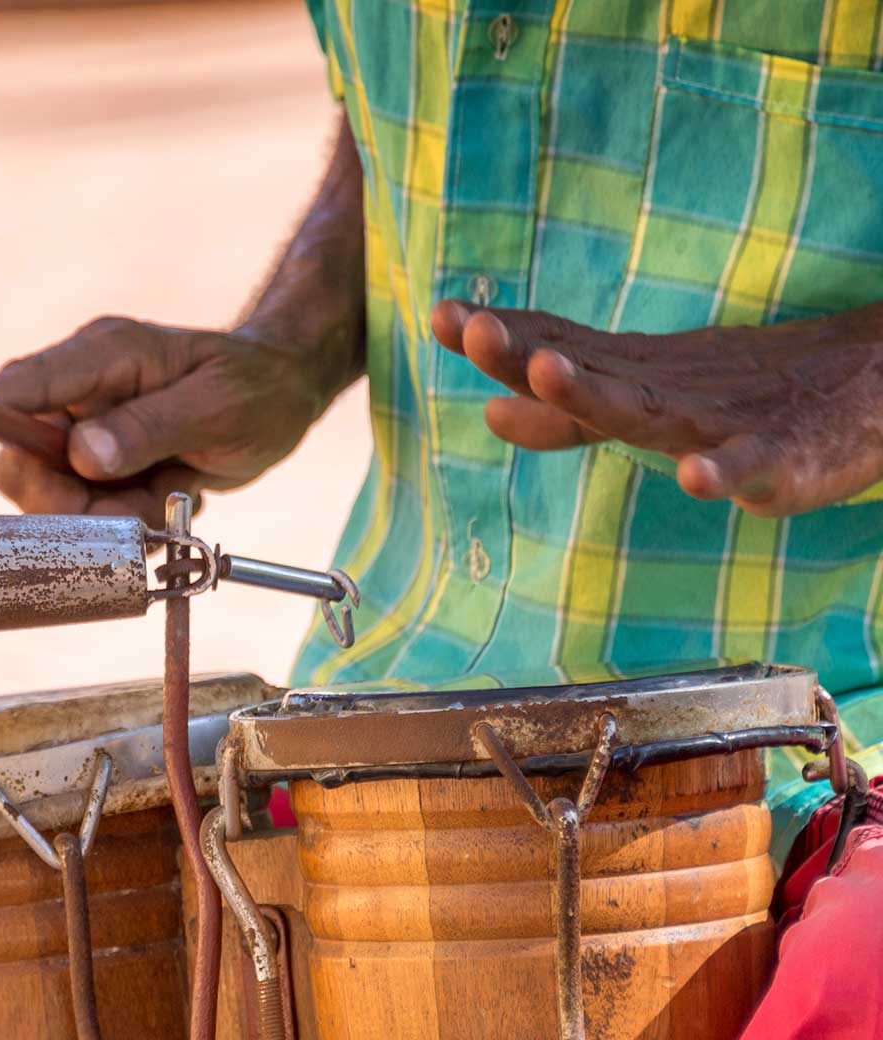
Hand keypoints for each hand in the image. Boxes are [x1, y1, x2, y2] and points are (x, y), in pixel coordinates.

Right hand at [0, 317, 327, 527]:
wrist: (280, 397)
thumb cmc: (253, 389)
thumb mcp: (215, 408)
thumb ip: (148, 429)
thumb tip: (82, 455)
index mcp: (102, 356)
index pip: (23, 384)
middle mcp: (81, 392)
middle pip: (23, 459)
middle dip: (67, 500)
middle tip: (130, 504)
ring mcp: (87, 431)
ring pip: (55, 498)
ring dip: (109, 514)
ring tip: (167, 491)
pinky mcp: (99, 466)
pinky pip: (89, 514)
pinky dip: (128, 520)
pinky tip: (168, 495)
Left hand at [431, 299, 882, 516]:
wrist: (869, 389)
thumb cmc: (744, 398)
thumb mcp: (649, 401)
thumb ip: (570, 416)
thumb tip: (491, 411)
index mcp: (639, 379)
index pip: (561, 352)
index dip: (503, 338)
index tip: (444, 317)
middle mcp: (672, 391)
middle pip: (591, 372)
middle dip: (531, 352)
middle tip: (476, 331)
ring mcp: (725, 423)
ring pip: (654, 413)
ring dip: (599, 394)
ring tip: (551, 372)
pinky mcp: (785, 460)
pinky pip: (752, 468)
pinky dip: (724, 473)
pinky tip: (696, 478)